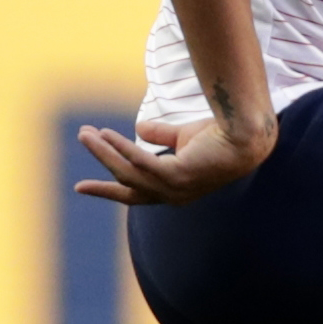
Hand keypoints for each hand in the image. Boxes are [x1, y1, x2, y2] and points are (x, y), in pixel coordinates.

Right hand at [74, 114, 272, 206]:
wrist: (245, 134)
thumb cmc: (220, 136)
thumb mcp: (182, 137)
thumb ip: (161, 136)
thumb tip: (138, 128)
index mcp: (173, 190)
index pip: (134, 191)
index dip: (108, 187)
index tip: (81, 186)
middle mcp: (173, 195)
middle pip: (125, 187)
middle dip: (97, 171)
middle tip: (77, 152)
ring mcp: (176, 188)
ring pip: (128, 173)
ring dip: (104, 152)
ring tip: (85, 133)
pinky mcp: (179, 175)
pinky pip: (141, 161)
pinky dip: (121, 148)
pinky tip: (106, 134)